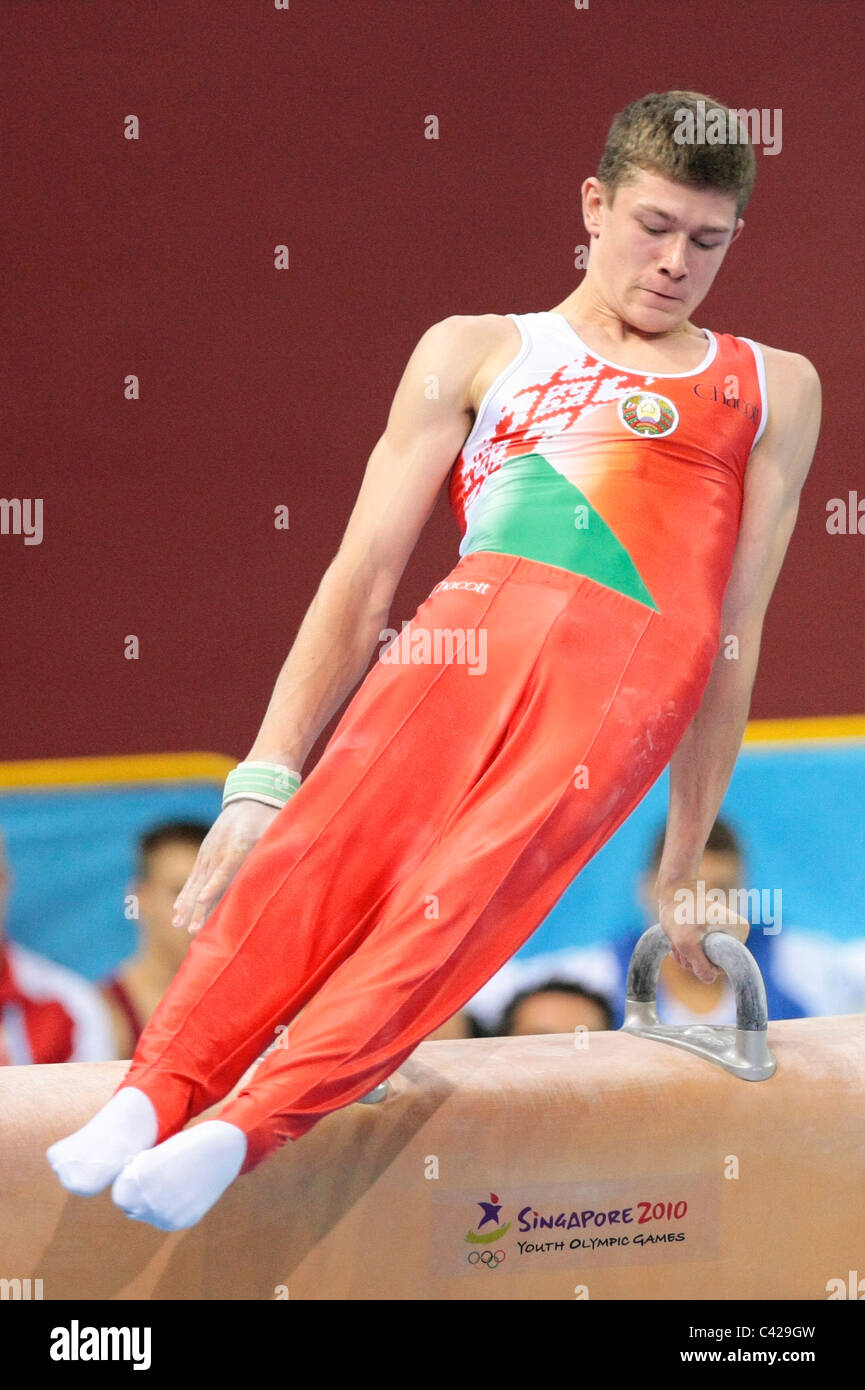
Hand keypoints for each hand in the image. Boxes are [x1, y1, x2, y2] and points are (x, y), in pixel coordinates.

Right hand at [172, 800, 281, 934]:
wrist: (249, 798)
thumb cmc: (269, 819)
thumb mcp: (278, 831)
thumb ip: (282, 848)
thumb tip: (296, 859)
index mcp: (238, 846)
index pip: (224, 869)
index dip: (214, 885)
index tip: (203, 899)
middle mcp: (219, 850)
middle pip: (206, 882)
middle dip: (198, 906)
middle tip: (192, 929)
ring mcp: (209, 852)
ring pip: (195, 881)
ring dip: (186, 904)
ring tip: (178, 924)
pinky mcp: (204, 853)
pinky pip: (193, 876)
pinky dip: (185, 893)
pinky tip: (178, 909)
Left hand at [658, 881, 749, 983]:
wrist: (672, 891)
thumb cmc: (680, 912)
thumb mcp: (686, 942)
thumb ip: (699, 965)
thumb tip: (708, 979)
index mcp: (740, 931)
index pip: (726, 964)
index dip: (706, 964)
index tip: (693, 948)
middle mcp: (735, 934)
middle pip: (714, 963)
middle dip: (693, 959)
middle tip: (680, 945)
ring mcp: (722, 934)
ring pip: (703, 959)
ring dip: (685, 955)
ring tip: (676, 940)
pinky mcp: (710, 935)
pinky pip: (698, 953)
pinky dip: (684, 950)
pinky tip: (675, 941)